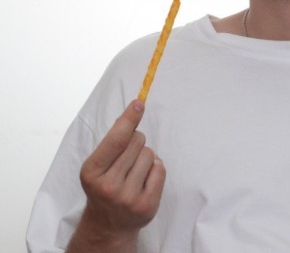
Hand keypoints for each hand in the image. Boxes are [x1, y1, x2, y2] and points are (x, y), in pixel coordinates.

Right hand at [67, 99, 165, 251]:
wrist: (108, 224)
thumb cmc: (104, 185)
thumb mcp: (97, 165)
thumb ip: (113, 140)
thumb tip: (134, 109)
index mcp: (91, 172)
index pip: (116, 139)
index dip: (129, 119)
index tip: (139, 103)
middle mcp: (108, 186)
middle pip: (137, 141)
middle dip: (136, 141)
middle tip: (128, 156)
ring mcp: (128, 198)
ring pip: (150, 154)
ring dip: (145, 156)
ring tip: (134, 171)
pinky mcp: (146, 205)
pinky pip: (160, 169)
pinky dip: (155, 169)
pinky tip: (144, 180)